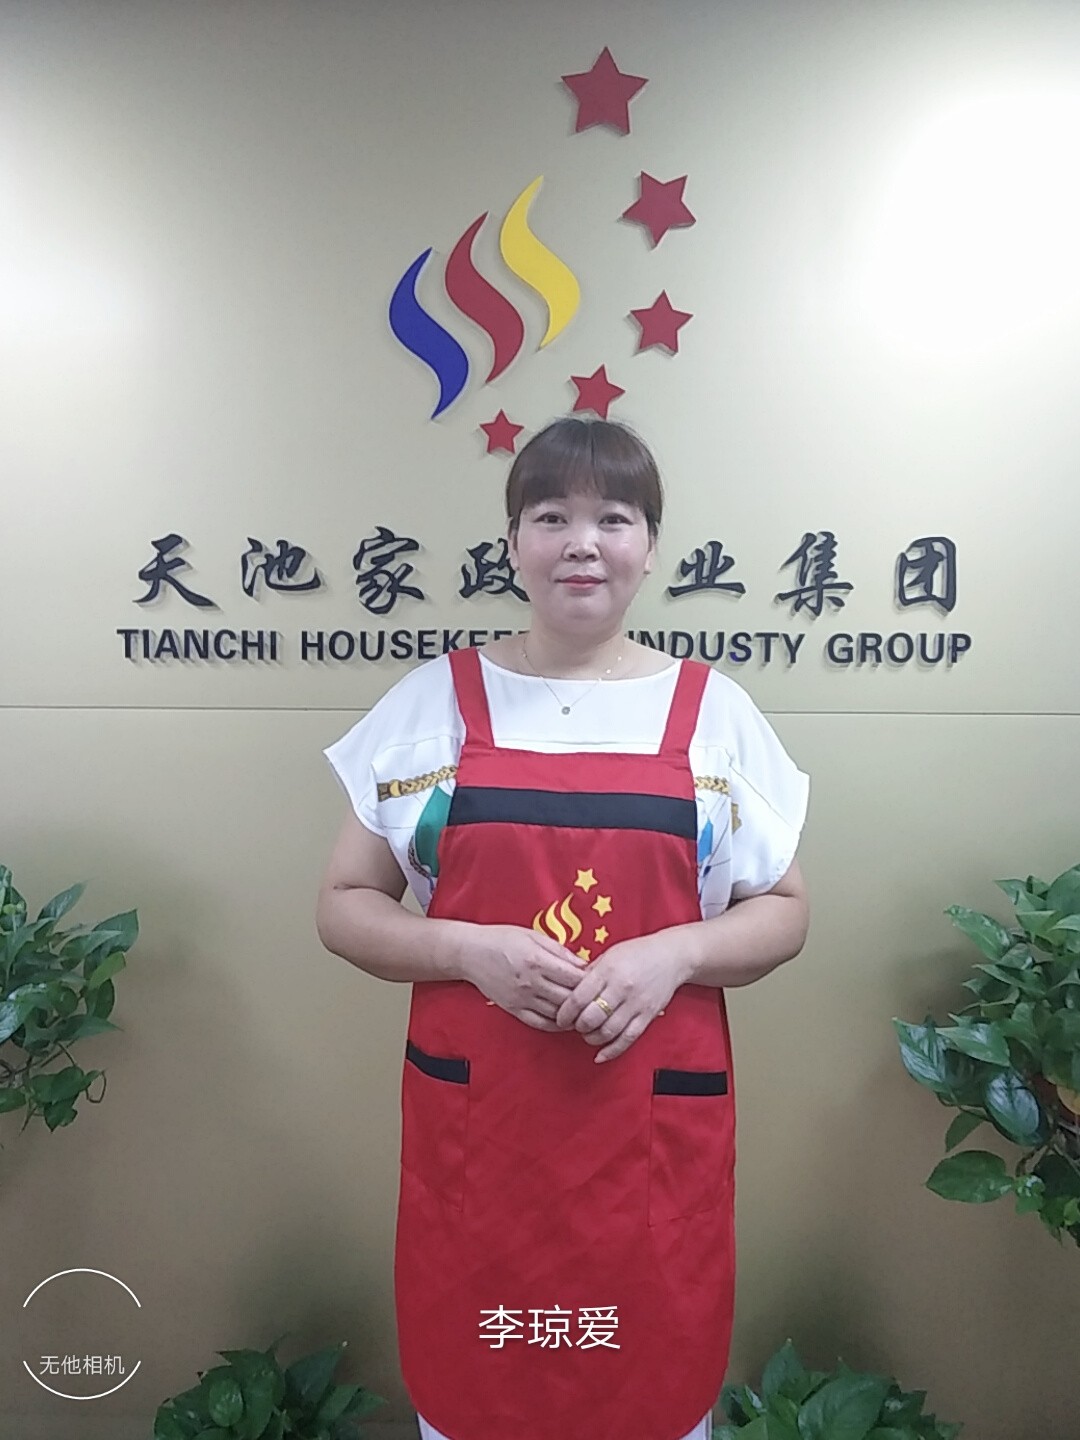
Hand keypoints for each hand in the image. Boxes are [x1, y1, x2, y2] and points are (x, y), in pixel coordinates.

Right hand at [460, 924, 589, 1030]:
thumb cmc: (503, 939)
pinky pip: (541, 1023)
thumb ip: (560, 951)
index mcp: (538, 960)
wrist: (471, 953)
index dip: (591, 980)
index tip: (599, 980)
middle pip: (569, 998)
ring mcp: (522, 999)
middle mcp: (531, 982)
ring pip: (557, 1013)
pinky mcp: (514, 1009)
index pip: (574, 977)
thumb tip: (583, 964)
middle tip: (597, 998)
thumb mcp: (534, 935)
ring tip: (585, 1011)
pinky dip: (557, 1025)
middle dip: (586, 1000)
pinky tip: (566, 1021)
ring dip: (574, 1014)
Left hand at [555, 935, 681, 1062]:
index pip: (579, 998)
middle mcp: (621, 988)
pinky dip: (611, 1051)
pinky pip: (627, 1039)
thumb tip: (568, 990)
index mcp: (608, 970)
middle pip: (591, 1018)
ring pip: (608, 1031)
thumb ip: (589, 973)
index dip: (565, 1013)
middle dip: (578, 1026)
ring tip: (588, 1034)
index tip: (560, 1018)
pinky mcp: (647, 1016)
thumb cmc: (637, 953)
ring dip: (592, 1038)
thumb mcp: (609, 955)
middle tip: (575, 1026)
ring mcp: (636, 1004)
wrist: (671, 956)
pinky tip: (600, 1055)